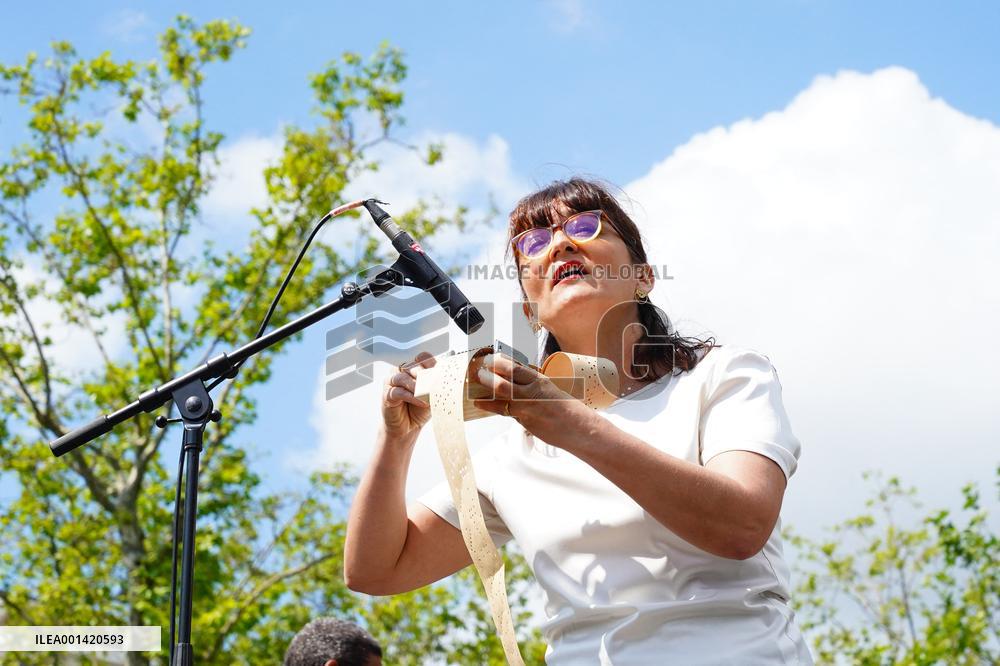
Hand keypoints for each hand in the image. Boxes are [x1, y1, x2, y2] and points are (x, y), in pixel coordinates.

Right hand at [381, 351, 435, 440]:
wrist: (408, 427)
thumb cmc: (420, 409)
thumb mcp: (432, 395)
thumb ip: (437, 385)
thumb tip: (447, 377)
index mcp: (414, 368)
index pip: (422, 358)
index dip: (432, 364)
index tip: (440, 374)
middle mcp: (402, 371)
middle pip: (413, 366)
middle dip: (426, 377)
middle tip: (435, 386)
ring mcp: (392, 382)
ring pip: (404, 377)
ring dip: (418, 386)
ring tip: (427, 395)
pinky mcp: (387, 394)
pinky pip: (399, 391)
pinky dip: (412, 397)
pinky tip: (421, 402)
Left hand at [472, 352, 590, 447]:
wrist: (579, 429)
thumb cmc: (569, 409)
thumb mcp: (552, 389)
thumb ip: (534, 386)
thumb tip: (517, 381)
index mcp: (540, 380)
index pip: (515, 367)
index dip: (499, 362)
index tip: (490, 358)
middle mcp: (532, 392)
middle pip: (503, 381)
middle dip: (488, 375)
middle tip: (478, 371)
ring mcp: (527, 408)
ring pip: (501, 398)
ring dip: (486, 393)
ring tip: (475, 390)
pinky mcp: (525, 422)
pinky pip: (505, 412)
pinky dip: (492, 408)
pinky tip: (481, 405)